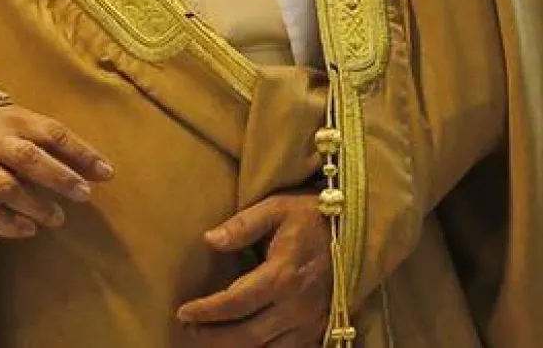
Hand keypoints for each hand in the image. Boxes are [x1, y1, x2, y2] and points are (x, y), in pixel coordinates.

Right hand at [0, 105, 113, 238]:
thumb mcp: (22, 126)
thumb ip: (57, 144)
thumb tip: (103, 171)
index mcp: (12, 121)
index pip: (51, 133)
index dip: (81, 153)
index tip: (106, 173)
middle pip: (28, 159)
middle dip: (59, 177)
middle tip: (84, 194)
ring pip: (8, 188)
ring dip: (37, 205)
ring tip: (58, 217)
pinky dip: (10, 224)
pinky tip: (29, 229)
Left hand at [178, 193, 332, 346]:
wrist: (358, 228)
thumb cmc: (311, 215)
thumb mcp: (274, 209)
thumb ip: (241, 226)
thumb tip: (209, 240)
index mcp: (282, 275)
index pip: (235, 302)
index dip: (207, 311)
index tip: (183, 312)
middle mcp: (298, 305)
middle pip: (249, 334)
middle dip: (215, 336)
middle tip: (189, 330)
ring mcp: (313, 320)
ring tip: (210, 341)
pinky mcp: (323, 326)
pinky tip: (248, 346)